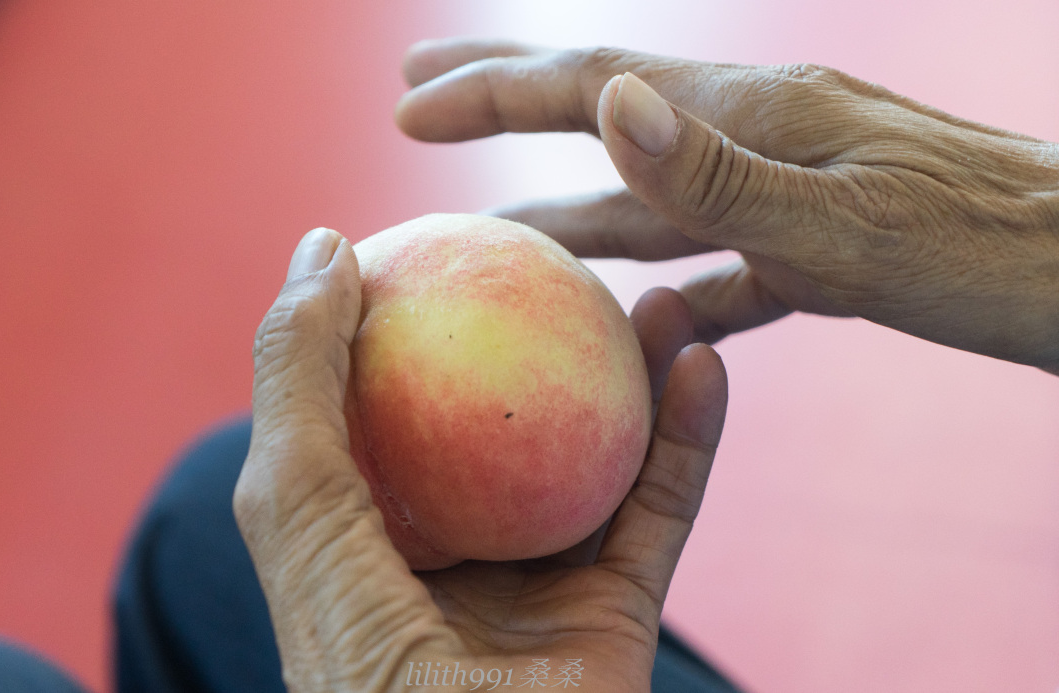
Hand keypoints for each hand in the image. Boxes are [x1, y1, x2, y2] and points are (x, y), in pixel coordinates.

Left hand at [234, 227, 728, 691]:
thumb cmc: (355, 663)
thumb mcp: (293, 504)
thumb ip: (296, 381)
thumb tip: (322, 246)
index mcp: (374, 530)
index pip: (397, 401)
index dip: (421, 315)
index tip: (455, 234)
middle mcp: (458, 550)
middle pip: (510, 421)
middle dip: (546, 337)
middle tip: (570, 255)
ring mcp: (540, 582)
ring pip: (599, 454)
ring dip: (636, 371)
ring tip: (655, 292)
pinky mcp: (615, 613)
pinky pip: (659, 508)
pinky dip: (689, 437)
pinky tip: (700, 360)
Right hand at [395, 39, 1058, 372]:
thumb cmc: (993, 257)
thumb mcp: (854, 222)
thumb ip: (721, 173)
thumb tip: (608, 99)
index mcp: (759, 117)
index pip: (596, 86)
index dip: (495, 88)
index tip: (408, 100)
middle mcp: (762, 140)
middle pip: (609, 114)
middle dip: (508, 102)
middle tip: (420, 93)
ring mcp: (790, 193)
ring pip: (652, 203)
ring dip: (568, 213)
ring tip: (495, 232)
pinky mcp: (821, 251)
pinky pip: (719, 268)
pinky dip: (667, 287)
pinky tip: (639, 319)